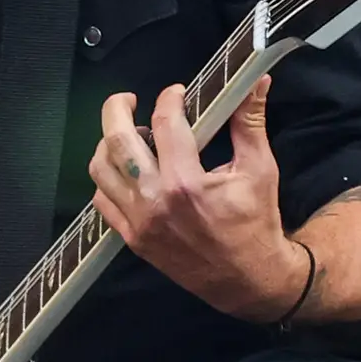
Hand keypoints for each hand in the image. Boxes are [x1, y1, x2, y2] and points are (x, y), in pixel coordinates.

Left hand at [88, 78, 308, 323]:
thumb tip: (257, 82)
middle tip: (128, 99)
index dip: (168, 98)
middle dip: (116, 108)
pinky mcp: (132, 238)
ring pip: (101, 169)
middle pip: (117, 140)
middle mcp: (155, 201)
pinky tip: (126, 169)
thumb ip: (250, 122)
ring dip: (109, 144)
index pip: (165, 123)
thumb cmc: (256, 223)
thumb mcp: (259, 169)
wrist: (248, 279)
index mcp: (187, 182)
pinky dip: (107, 178)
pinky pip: (102, 200)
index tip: (177, 93)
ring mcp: (139, 221)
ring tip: (128, 135)